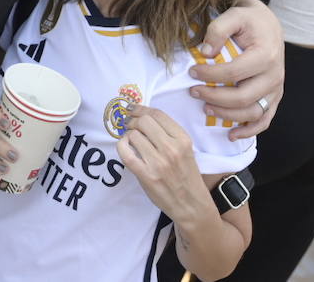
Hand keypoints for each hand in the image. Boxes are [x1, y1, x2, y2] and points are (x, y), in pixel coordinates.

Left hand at [117, 106, 208, 221]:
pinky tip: (125, 147)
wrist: (191, 204)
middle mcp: (171, 148)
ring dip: (128, 135)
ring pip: (134, 135)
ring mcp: (158, 162)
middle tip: (129, 124)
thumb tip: (142, 118)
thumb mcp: (186, 150)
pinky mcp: (146, 175)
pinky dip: (122, 146)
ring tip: (130, 140)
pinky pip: (126, 152)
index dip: (141, 109)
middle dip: (132, 120)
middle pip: (143, 121)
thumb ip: (168, 134)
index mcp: (183, 139)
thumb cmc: (187, 176)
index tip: (133, 109)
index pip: (157, 114)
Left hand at [189, 0, 284, 139]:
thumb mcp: (233, 15)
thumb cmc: (248, 20)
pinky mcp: (275, 98)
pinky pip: (265, 120)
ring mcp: (276, 89)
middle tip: (193, 92)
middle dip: (214, 97)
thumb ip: (218, 30)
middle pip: (242, 97)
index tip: (191, 71)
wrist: (268, 25)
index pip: (233, 72)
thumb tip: (205, 53)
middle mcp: (275, 75)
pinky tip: (231, 135)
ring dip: (227, 116)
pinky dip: (249, 131)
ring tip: (205, 109)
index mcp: (265, 55)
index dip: (209, 75)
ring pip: (252, 113)